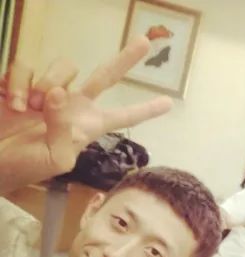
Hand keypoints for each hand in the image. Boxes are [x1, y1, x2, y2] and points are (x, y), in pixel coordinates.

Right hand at [0, 36, 171, 185]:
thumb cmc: (28, 166)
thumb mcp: (56, 158)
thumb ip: (66, 130)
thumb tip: (60, 94)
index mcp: (89, 126)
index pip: (123, 117)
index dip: (145, 110)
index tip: (169, 103)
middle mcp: (74, 104)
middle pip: (105, 75)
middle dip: (126, 59)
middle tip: (145, 41)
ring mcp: (48, 90)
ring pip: (63, 67)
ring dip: (47, 84)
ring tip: (31, 108)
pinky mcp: (21, 81)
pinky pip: (25, 67)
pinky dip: (18, 84)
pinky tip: (12, 103)